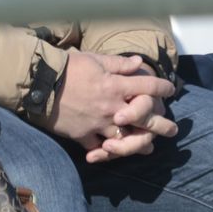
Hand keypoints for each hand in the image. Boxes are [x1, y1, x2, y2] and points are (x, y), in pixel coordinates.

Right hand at [46, 52, 176, 162]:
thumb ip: (119, 64)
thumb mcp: (94, 59)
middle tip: (173, 129)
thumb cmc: (67, 67)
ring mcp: (98, 124)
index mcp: (115, 86)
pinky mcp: (82, 135)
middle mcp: (111, 107)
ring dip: (137, 144)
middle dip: (162, 124)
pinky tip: (111, 151)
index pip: (147, 87)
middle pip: (144, 120)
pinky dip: (105, 151)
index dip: (162, 87)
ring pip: (125, 139)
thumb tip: (139, 62)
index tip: (170, 89)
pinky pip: (98, 148)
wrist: (39, 83)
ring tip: (147, 147)